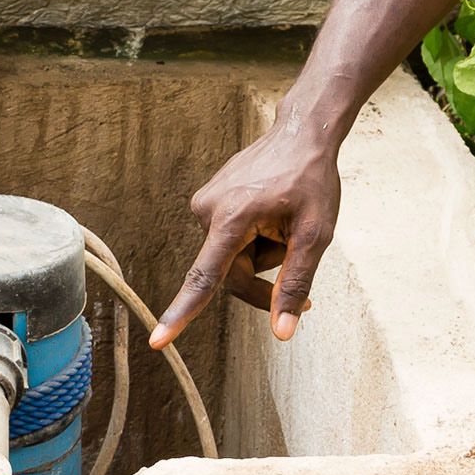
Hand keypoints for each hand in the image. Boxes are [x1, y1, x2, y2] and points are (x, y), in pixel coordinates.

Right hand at [152, 122, 339, 348]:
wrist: (301, 133)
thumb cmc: (312, 180)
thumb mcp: (316, 234)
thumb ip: (295, 283)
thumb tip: (282, 332)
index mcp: (231, 218)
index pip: (204, 279)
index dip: (183, 314)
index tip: (158, 341)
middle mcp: (207, 210)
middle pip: (230, 274)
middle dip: (264, 275)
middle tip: (297, 253)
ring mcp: (204, 203)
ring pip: (231, 258)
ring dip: (260, 253)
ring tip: (284, 221)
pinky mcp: (208, 201)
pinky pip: (228, 240)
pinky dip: (252, 238)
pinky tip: (271, 213)